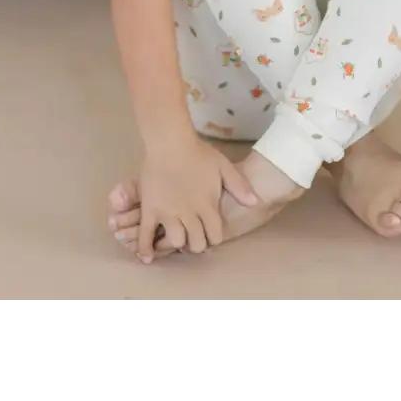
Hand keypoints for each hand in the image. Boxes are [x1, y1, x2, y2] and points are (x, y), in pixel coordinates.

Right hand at [136, 135, 258, 262]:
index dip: (214, 237)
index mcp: (207, 206)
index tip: (210, 233)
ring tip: (176, 237)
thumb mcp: (224, 166)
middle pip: (196, 243)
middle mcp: (189, 214)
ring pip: (175, 241)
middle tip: (194, 236)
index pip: (215, 236)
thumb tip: (255, 203)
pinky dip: (146, 248)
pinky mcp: (150, 209)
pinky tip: (147, 258)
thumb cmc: (198, 153)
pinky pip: (145, 235)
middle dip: (197, 243)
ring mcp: (168, 213)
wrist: (170, 142)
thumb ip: (239, 186)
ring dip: (177, 242)